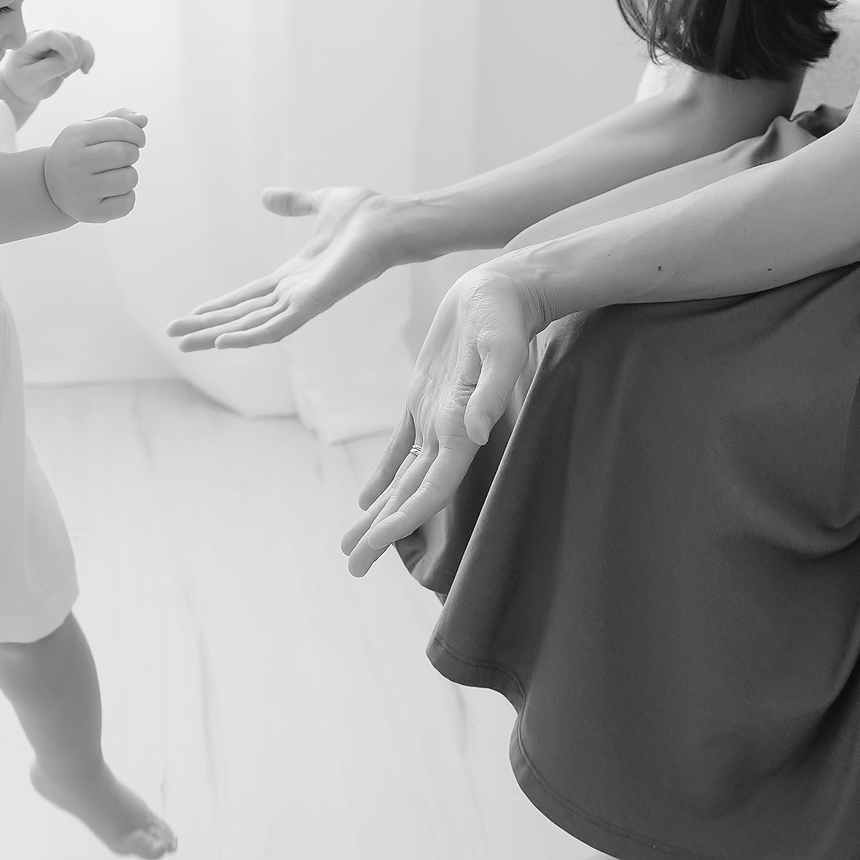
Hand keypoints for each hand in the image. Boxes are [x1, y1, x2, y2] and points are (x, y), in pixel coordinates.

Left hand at [0, 30, 95, 108]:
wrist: (22, 87)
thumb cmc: (22, 83)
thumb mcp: (31, 79)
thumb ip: (49, 68)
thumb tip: (70, 59)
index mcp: (30, 42)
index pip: (50, 35)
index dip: (65, 45)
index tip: (71, 61)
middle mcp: (44, 37)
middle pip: (69, 37)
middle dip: (74, 57)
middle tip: (63, 76)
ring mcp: (56, 41)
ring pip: (79, 41)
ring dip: (79, 60)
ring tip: (65, 75)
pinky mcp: (66, 47)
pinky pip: (84, 45)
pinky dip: (88, 58)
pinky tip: (84, 71)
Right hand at [43, 109, 145, 223]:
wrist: (49, 187)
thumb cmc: (78, 153)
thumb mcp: (89, 130)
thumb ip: (118, 119)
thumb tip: (143, 119)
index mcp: (75, 137)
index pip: (118, 127)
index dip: (136, 132)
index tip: (137, 139)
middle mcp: (75, 163)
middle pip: (125, 153)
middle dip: (133, 154)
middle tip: (123, 158)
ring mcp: (81, 190)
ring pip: (129, 179)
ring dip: (130, 176)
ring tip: (115, 175)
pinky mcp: (89, 213)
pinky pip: (127, 203)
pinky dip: (126, 197)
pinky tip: (111, 193)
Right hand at [166, 184, 391, 350]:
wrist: (391, 220)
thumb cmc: (366, 215)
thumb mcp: (319, 203)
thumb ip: (293, 204)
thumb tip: (265, 196)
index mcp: (295, 275)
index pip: (250, 296)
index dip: (221, 305)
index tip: (194, 313)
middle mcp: (296, 293)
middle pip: (243, 316)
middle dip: (208, 327)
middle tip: (174, 336)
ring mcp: (304, 302)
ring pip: (251, 326)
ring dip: (217, 336)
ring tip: (185, 344)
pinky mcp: (313, 304)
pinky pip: (276, 328)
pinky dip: (249, 337)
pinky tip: (222, 342)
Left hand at [338, 267, 535, 575]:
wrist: (507, 290)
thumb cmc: (507, 317)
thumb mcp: (503, 347)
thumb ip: (493, 390)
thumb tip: (475, 431)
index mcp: (462, 427)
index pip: (431, 487)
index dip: (404, 518)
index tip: (376, 547)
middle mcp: (449, 432)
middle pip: (411, 496)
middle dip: (382, 533)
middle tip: (352, 569)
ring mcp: (437, 418)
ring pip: (402, 479)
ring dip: (379, 514)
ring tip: (351, 546)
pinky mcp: (427, 399)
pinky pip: (402, 448)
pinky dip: (385, 476)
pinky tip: (368, 500)